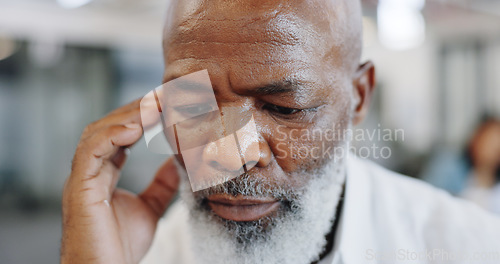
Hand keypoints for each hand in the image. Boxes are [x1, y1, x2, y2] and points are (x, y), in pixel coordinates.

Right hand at [61, 99, 178, 263]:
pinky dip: (110, 136)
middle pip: (108, 127)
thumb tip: (178, 163)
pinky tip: (133, 128)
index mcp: (104, 174)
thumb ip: (161, 185)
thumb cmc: (120, 246)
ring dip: (126, 116)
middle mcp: (91, 171)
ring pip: (97, 133)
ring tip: (152, 105)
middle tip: (161, 95)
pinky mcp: (79, 188)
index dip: (141, 117)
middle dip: (135, 109)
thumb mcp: (150, 208)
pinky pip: (90, 152)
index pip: (120, 135)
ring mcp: (82, 178)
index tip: (164, 103)